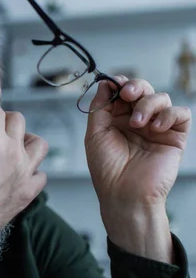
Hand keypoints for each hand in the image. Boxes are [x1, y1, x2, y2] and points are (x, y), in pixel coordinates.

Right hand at [0, 105, 47, 272]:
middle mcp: (12, 150)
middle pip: (17, 121)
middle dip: (2, 120)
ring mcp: (23, 172)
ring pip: (38, 144)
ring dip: (26, 140)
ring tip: (11, 147)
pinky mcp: (27, 192)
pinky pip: (41, 175)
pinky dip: (32, 171)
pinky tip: (18, 173)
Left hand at [85, 77, 190, 261]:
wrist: (125, 194)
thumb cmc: (107, 169)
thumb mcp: (95, 134)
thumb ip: (99, 107)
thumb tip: (105, 82)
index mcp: (119, 119)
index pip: (123, 91)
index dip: (121, 83)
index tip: (115, 84)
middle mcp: (139, 121)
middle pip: (144, 89)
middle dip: (136, 86)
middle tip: (128, 95)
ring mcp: (158, 128)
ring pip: (162, 98)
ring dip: (149, 104)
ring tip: (138, 123)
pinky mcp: (175, 137)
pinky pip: (181, 114)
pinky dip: (169, 114)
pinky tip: (155, 128)